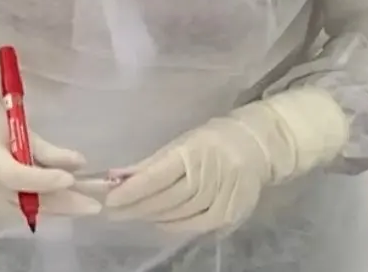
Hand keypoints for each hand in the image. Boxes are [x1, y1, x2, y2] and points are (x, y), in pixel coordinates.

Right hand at [0, 53, 101, 221]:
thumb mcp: (17, 124)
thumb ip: (47, 149)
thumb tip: (80, 163)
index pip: (15, 176)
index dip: (43, 180)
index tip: (71, 179)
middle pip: (25, 201)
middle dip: (62, 204)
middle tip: (93, 205)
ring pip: (28, 209)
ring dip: (58, 208)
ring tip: (86, 205)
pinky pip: (23, 209)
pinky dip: (45, 206)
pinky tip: (67, 203)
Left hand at [105, 87, 348, 236]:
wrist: (258, 147)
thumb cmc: (211, 141)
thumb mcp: (180, 143)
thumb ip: (149, 163)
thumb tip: (115, 176)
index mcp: (193, 152)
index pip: (156, 176)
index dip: (131, 190)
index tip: (110, 198)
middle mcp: (208, 175)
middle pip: (165, 199)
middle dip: (135, 206)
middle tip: (112, 211)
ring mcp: (222, 197)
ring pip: (178, 214)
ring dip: (150, 216)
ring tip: (130, 214)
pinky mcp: (231, 214)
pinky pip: (196, 226)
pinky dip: (173, 225)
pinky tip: (158, 222)